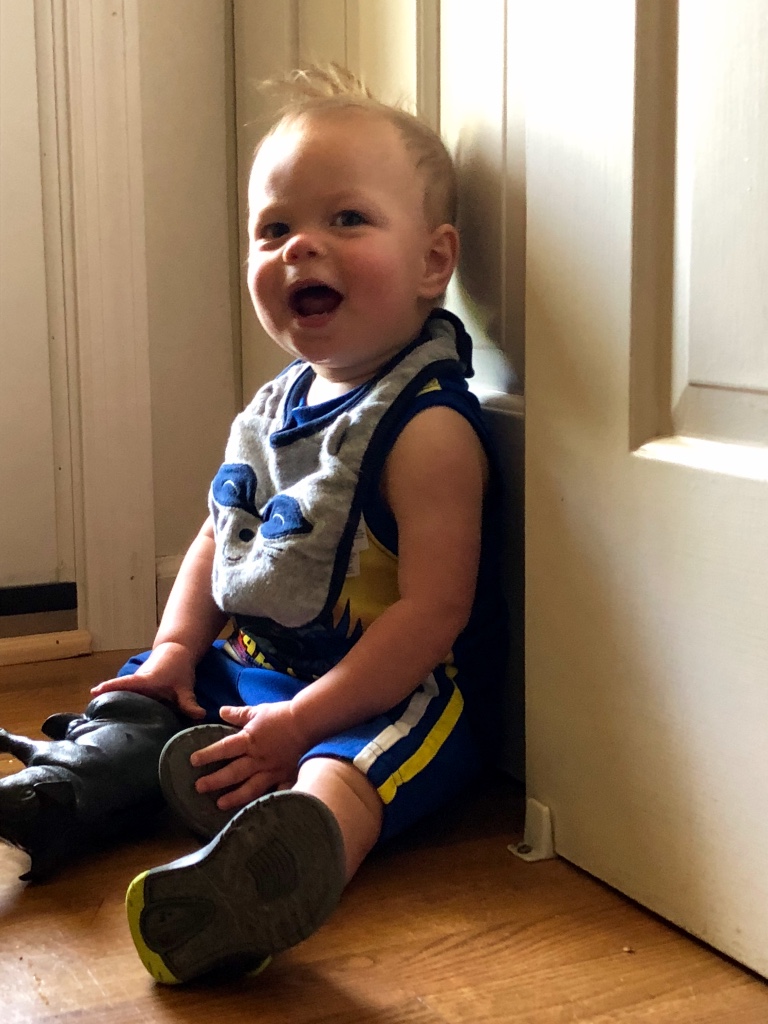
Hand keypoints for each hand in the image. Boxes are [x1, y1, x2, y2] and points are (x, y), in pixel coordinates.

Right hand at [90, 641, 205, 719]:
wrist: (176, 652)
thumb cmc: (177, 666)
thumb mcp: (185, 686)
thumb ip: (189, 702)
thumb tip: (199, 716)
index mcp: (144, 681)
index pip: (124, 684)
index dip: (110, 687)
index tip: (93, 693)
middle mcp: (135, 685)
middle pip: (117, 696)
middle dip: (107, 709)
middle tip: (96, 729)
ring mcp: (135, 689)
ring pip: (123, 699)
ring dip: (115, 711)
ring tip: (104, 733)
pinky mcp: (137, 692)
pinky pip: (129, 701)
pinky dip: (124, 710)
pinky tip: (121, 729)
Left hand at [190, 701, 309, 810]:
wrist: (308, 722)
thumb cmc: (281, 715)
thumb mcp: (258, 710)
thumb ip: (239, 714)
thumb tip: (221, 711)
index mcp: (249, 740)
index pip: (224, 749)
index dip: (207, 755)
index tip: (193, 761)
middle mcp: (258, 758)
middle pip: (233, 772)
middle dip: (215, 781)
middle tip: (199, 787)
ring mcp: (272, 770)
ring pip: (250, 788)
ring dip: (234, 797)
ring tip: (219, 805)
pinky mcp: (286, 777)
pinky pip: (275, 793)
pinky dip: (269, 803)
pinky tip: (259, 813)